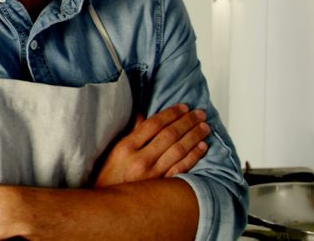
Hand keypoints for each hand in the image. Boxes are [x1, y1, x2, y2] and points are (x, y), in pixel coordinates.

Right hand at [94, 103, 209, 187]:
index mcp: (126, 147)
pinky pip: (182, 168)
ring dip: (194, 136)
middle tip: (199, 113)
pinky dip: (194, 156)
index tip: (182, 107)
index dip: (170, 113)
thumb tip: (144, 116)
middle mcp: (140, 160)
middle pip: (169, 135)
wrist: (108, 205)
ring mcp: (153, 174)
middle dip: (187, 121)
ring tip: (204, 127)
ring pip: (179, 150)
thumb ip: (130, 132)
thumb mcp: (114, 151)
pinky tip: (202, 146)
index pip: (153, 124)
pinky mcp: (162, 186)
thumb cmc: (108, 176)